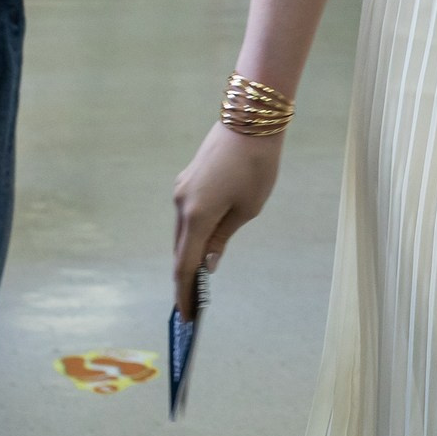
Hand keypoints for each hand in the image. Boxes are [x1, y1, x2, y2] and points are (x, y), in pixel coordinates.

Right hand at [171, 121, 282, 315]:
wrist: (249, 118)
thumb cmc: (256, 165)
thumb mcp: (248, 208)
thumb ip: (222, 238)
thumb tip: (206, 263)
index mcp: (197, 216)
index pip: (184, 265)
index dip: (185, 293)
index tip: (186, 317)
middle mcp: (181, 205)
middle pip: (180, 251)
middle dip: (185, 280)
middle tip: (192, 306)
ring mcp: (181, 191)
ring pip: (182, 233)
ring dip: (187, 256)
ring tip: (197, 282)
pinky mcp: (187, 181)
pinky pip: (186, 216)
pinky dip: (191, 235)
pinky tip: (201, 247)